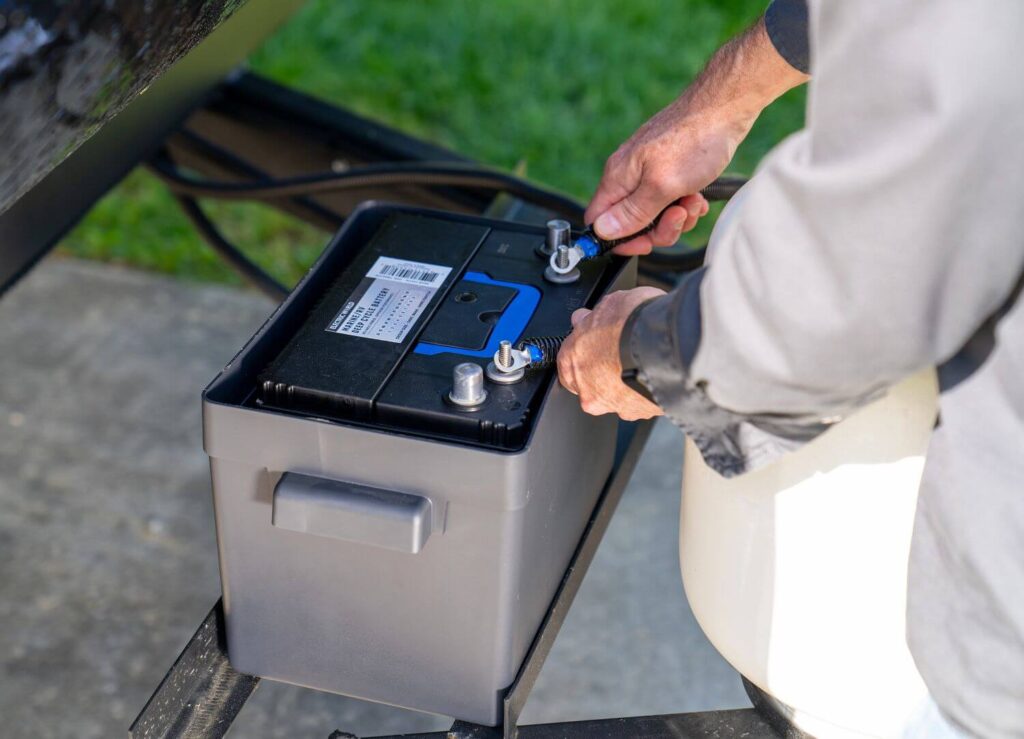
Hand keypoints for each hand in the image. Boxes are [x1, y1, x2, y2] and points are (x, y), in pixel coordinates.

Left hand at [558, 287, 666, 420]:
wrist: (667, 347)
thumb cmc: (634, 325)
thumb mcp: (610, 304)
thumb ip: (593, 317)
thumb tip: (586, 317)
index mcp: (571, 360)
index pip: (570, 358)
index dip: (586, 347)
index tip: (597, 339)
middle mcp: (587, 389)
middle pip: (591, 380)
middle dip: (605, 368)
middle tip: (622, 350)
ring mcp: (612, 404)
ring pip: (616, 394)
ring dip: (626, 381)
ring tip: (644, 361)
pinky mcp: (638, 413)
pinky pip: (639, 401)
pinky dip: (645, 390)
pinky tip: (655, 373)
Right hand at [584, 98, 746, 255]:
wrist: (725, 109)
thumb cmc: (695, 141)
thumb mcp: (662, 186)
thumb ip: (631, 212)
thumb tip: (602, 232)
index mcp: (618, 178)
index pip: (599, 222)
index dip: (619, 240)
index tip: (645, 243)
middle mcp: (627, 175)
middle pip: (630, 223)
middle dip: (659, 228)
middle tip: (679, 216)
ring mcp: (647, 172)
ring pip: (654, 214)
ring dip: (677, 216)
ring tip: (693, 200)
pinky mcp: (666, 170)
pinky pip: (669, 201)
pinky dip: (684, 204)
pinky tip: (697, 195)